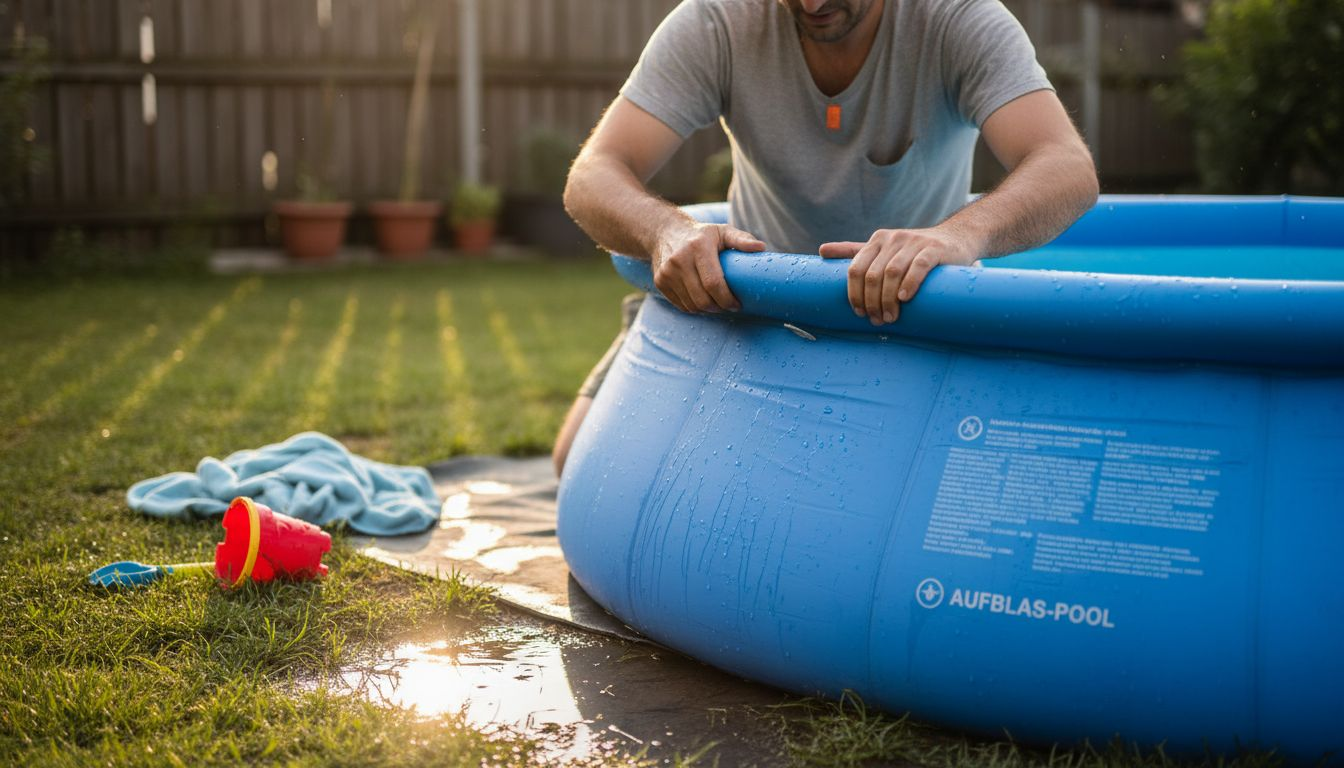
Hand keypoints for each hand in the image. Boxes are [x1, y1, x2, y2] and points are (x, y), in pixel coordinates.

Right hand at [651, 221, 764, 313]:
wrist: (665, 232)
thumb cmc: (702, 235)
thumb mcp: (723, 232)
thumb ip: (742, 239)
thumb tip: (761, 248)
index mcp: (698, 247)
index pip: (713, 283)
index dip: (727, 299)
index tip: (738, 304)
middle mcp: (679, 260)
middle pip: (702, 299)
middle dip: (719, 308)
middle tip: (729, 306)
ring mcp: (667, 272)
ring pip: (692, 306)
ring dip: (707, 310)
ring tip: (717, 303)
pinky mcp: (660, 282)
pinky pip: (681, 305)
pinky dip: (694, 308)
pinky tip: (703, 300)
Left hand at [820, 226, 981, 323]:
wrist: (957, 239)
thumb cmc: (915, 251)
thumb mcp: (884, 249)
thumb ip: (854, 251)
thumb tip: (821, 251)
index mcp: (877, 241)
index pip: (855, 269)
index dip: (854, 294)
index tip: (859, 314)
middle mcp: (893, 239)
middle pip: (872, 275)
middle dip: (871, 302)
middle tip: (877, 320)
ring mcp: (914, 242)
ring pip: (892, 272)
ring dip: (888, 299)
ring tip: (891, 317)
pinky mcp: (935, 249)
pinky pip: (919, 265)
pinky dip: (909, 283)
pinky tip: (905, 299)